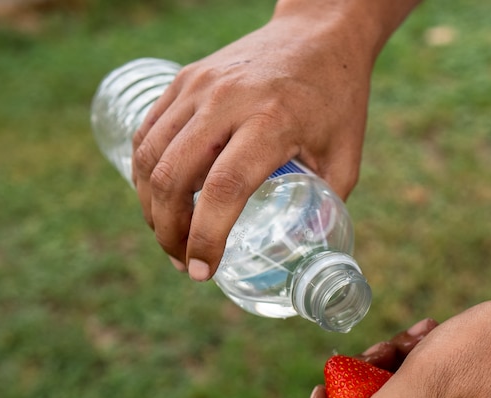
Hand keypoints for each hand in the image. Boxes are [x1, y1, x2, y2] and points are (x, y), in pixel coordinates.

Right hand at [131, 15, 373, 278]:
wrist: (319, 34)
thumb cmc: (337, 100)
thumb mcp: (345, 157)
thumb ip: (325, 205)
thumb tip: (302, 252)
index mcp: (272, 121)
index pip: (224, 188)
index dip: (206, 236)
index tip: (202, 272)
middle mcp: (227, 100)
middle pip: (173, 177)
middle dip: (169, 232)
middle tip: (182, 264)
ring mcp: (199, 86)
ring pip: (150, 156)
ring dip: (151, 207)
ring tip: (170, 238)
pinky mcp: (184, 79)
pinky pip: (148, 132)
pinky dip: (145, 173)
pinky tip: (159, 200)